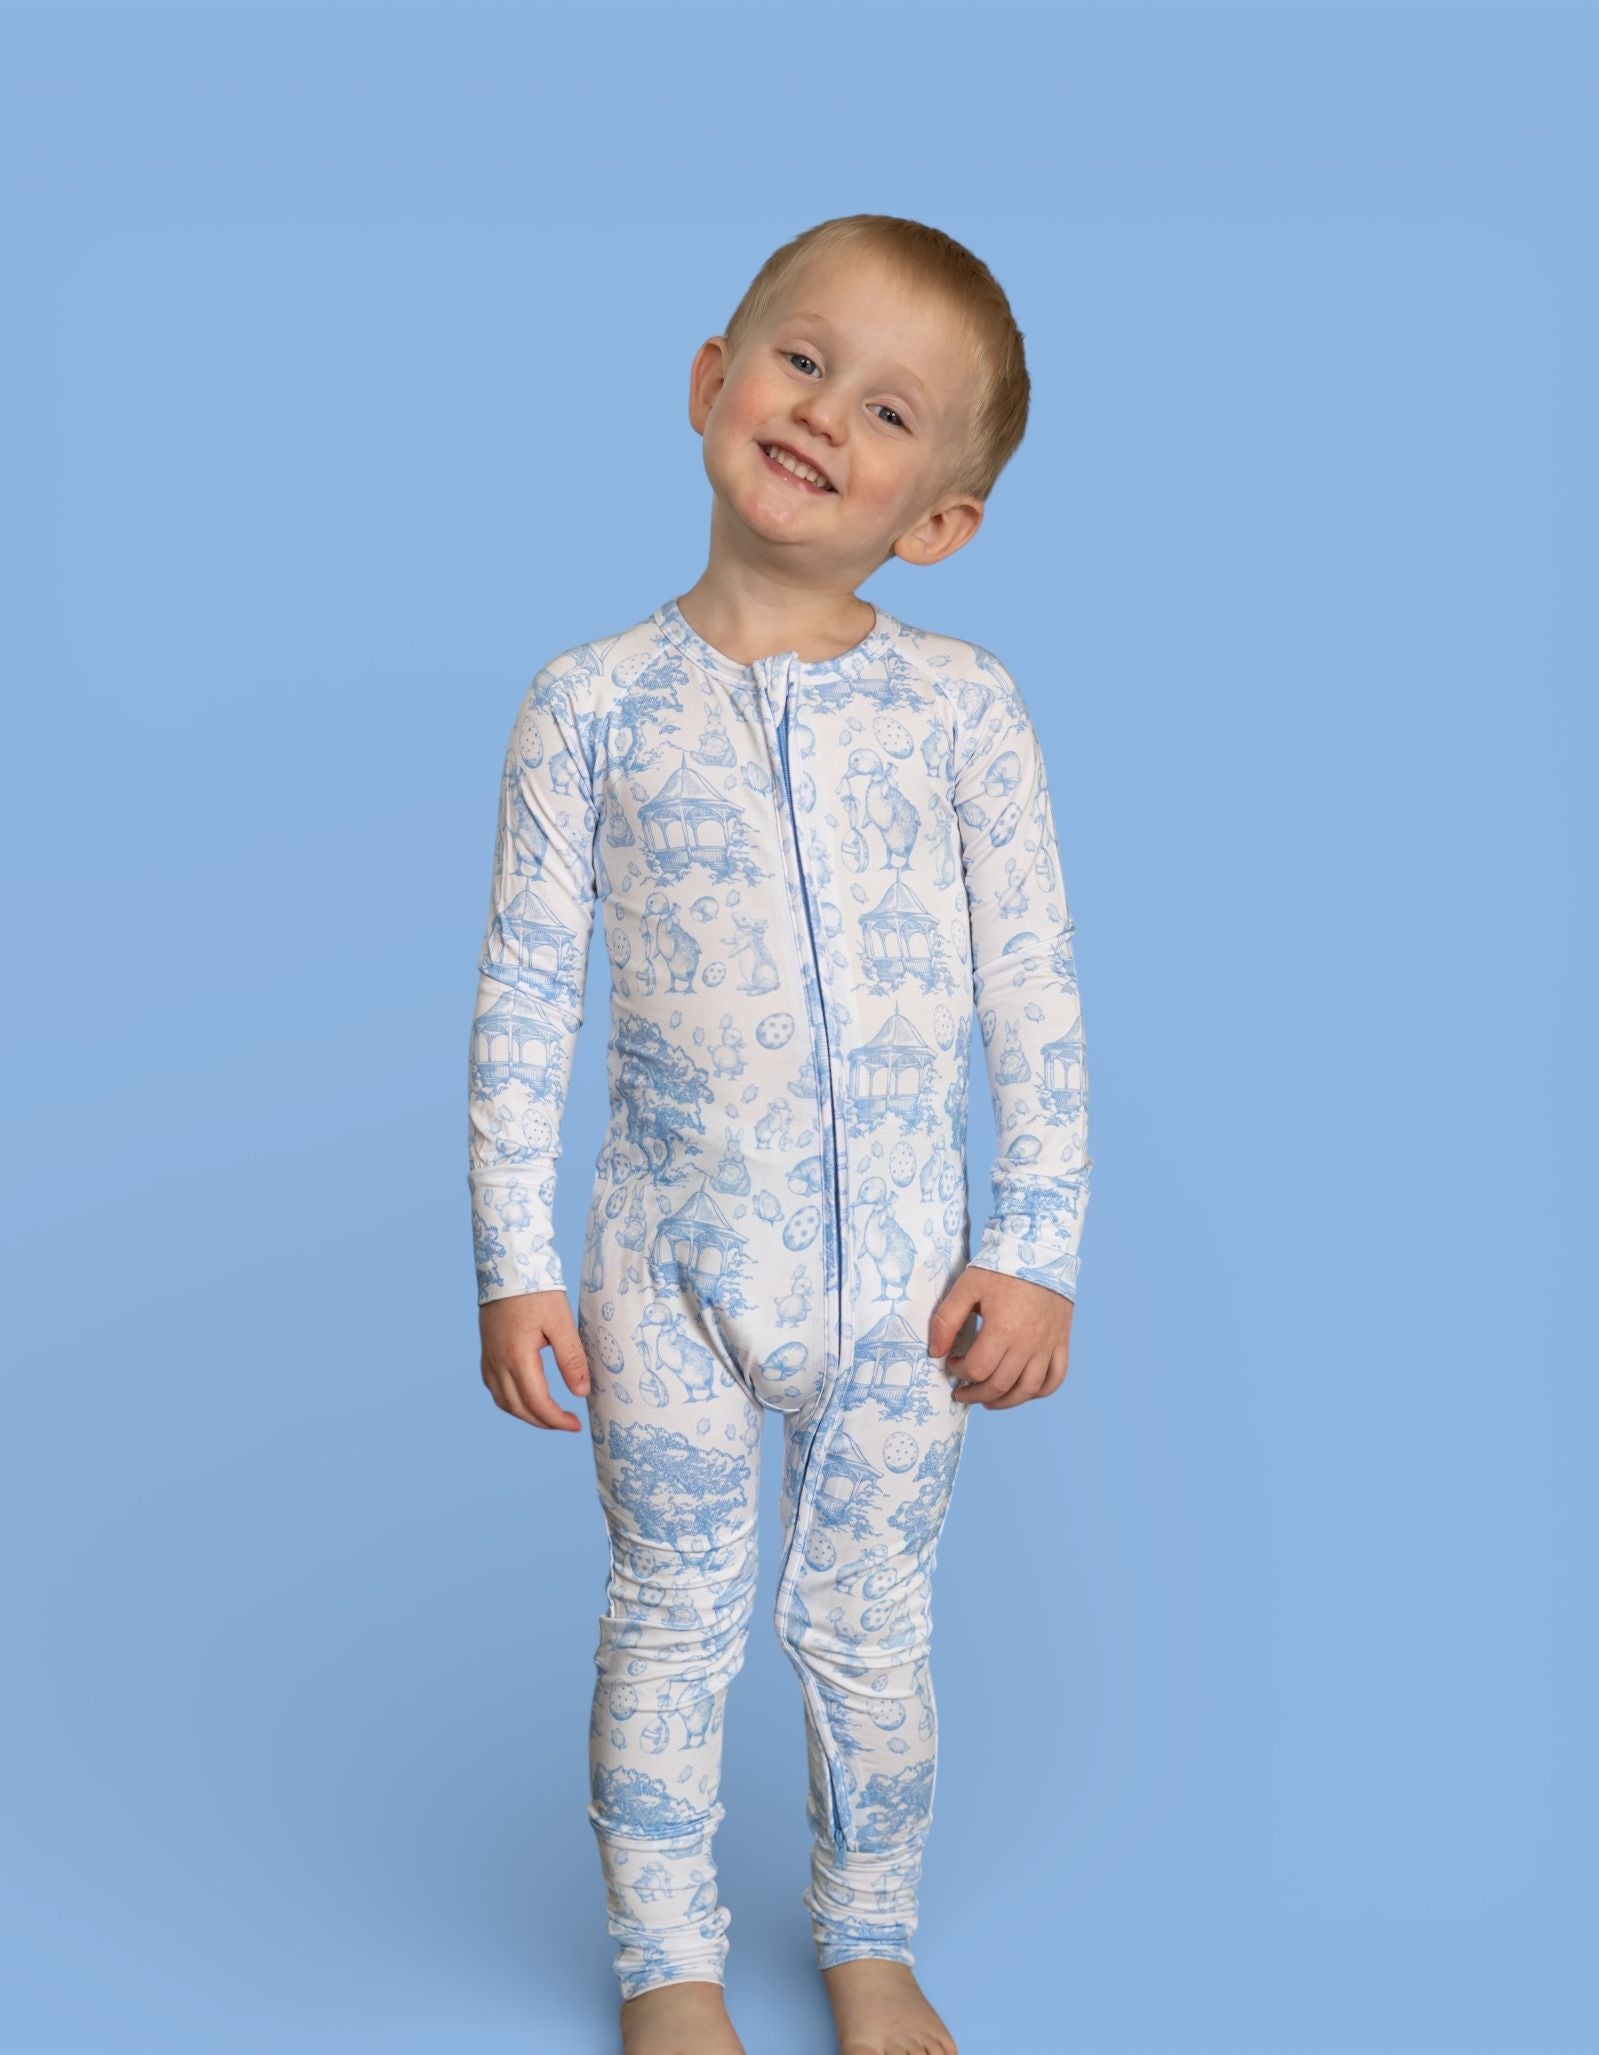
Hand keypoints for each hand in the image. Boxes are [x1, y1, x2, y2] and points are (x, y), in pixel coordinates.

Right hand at [479, 1289, 591, 1430]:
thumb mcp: (561, 1323)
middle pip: (519, 1408)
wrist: (508, 1269)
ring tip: (550, 1415)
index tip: (575, 1425)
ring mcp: (489, 1359)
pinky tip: (527, 1399)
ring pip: (504, 1402)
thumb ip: (571, 1360)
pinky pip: (495, 1389)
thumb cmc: (537, 1293)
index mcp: (517, 1357)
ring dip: (527, 1414)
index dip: (556, 1420)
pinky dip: (512, 1402)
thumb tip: (581, 1393)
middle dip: (544, 1422)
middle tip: (568, 1423)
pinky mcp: (487, 1353)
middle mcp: (498, 1363)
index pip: (536, 1403)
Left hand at [927, 1263, 1073, 1409]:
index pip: (977, 1369)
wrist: (1039, 1250)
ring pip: (1028, 1389)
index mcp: (1002, 1330)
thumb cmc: (1000, 1267)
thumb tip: (935, 1352)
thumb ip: (946, 1320)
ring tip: (988, 1401)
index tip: (953, 1363)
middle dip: (976, 1394)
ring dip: (1006, 1401)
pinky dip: (1040, 1392)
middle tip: (962, 1393)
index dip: (960, 1372)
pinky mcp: (1061, 1341)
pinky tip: (1022, 1392)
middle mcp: (1028, 1343)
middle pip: (1000, 1385)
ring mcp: (1047, 1345)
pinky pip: (1056, 1378)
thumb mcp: (966, 1288)